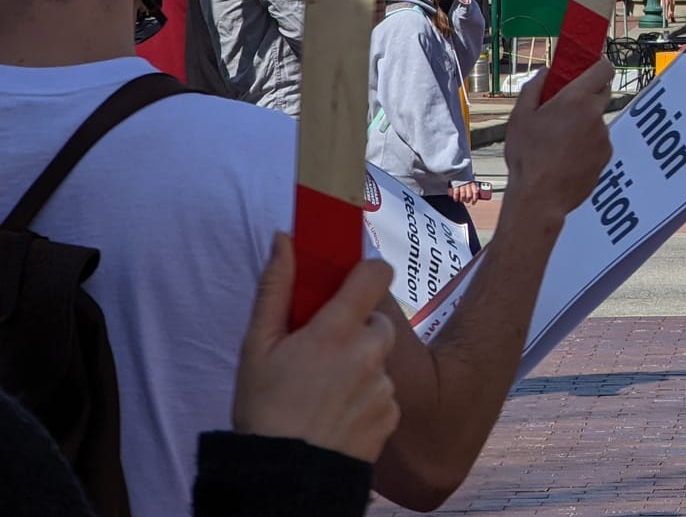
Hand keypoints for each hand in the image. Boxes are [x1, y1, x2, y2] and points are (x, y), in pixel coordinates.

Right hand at [234, 233, 399, 461]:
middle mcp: (369, 352)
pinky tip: (337, 415)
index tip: (347, 286)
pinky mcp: (393, 414)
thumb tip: (285, 239)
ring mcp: (385, 385)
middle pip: (377, 320)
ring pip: (379, 358)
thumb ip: (275, 288)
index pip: (376, 272)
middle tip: (321, 356)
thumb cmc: (263, 412)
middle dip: (355, 330)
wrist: (283, 481)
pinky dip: (367, 398)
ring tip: (324, 394)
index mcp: (336, 330)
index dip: (364, 273)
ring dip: (360, 366)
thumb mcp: (256, 348)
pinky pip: (385, 392)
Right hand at [449, 180, 482, 204]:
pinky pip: (456, 193)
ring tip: (461, 200)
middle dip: (468, 200)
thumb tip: (478, 190)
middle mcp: (467, 184)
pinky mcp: (455, 185)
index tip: (473, 203)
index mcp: (472, 183)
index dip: (475, 199)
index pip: (475, 192)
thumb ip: (474, 186)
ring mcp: (461, 185)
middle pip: (469, 195)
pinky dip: (456, 198)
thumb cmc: (465, 178)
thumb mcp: (471, 180)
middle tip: (466, 201)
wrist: (458, 170)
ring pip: (463, 195)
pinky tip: (456, 199)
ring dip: (462, 200)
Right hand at [502, 59, 613, 229]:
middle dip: (588, 94)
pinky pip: (598, 141)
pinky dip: (587, 144)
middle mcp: (596, 115)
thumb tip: (546, 72)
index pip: (604, 68)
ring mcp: (604, 137)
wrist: (539, 198)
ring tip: (559, 141)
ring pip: (597, 120)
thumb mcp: (520, 117)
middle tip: (566, 106)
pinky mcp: (606, 156)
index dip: (597, 66)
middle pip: (602, 92)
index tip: (586, 70)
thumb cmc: (526, 156)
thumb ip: (534, 87)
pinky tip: (566, 157)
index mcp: (576, 99)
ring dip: (584, 123)